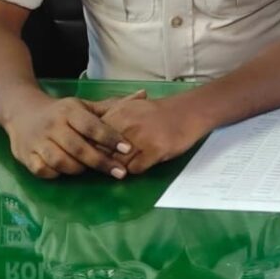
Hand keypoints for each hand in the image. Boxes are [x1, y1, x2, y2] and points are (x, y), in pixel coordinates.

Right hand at [4, 95, 133, 179]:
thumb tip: (144, 94)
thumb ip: (112, 106)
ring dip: (79, 169)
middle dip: (101, 161)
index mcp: (70, 111)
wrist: (23, 113)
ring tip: (93, 171)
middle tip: (120, 172)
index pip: (92, 126)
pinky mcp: (26, 156)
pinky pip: (43, 170)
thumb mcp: (85, 105)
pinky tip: (68, 172)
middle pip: (78, 147)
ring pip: (60, 161)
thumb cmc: (62, 112)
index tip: (128, 149)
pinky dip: (56, 173)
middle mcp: (54, 125)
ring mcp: (38, 142)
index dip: (110, 138)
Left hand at [87, 90, 208, 173]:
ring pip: (118, 163)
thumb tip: (89, 141)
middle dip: (106, 160)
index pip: (93, 138)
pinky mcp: (155, 150)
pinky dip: (137, 168)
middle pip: (103, 153)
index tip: (97, 155)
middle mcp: (128, 124)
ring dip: (121, 166)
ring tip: (130, 161)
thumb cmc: (159, 112)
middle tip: (112, 163)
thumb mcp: (131, 109)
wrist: (190, 111)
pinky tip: (145, 160)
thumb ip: (111, 121)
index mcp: (119, 112)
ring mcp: (142, 138)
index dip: (93, 149)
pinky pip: (135, 169)